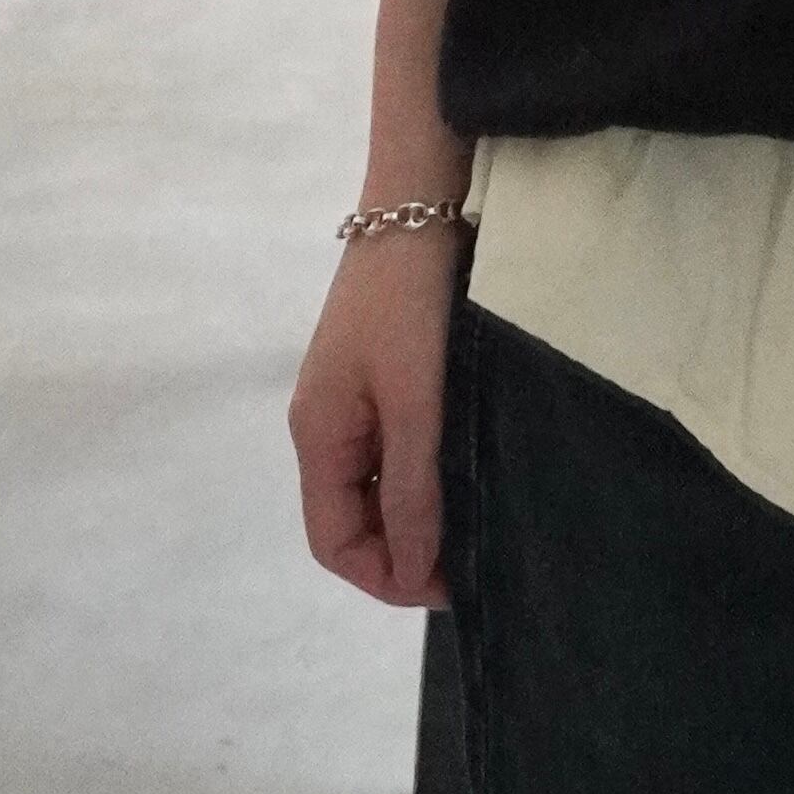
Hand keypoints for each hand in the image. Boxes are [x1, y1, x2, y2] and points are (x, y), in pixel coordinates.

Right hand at [288, 217, 467, 609]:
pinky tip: (464, 474)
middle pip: (352, 519)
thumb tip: (410, 571)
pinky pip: (392, 450)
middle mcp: (325, 425)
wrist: (417, 205)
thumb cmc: (408, 303)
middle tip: (472, 563)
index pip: (334, 542)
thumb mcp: (413, 400)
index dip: (385, 577)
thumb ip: (411, 484)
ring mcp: (352, 399)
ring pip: (375, 487)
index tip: (449, 588)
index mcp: (319, 435)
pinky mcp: (380, 375)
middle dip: (403, 553)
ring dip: (415, 515)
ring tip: (475, 525)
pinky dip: (422, 475)